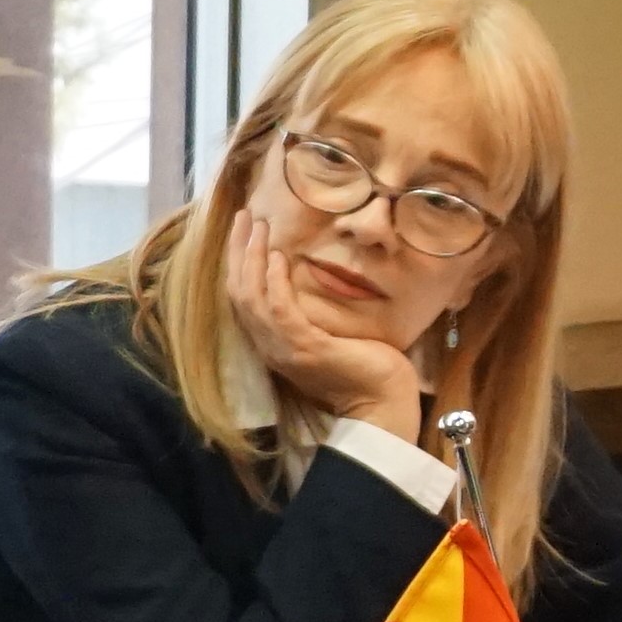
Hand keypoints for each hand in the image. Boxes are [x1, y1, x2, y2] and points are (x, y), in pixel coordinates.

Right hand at [227, 219, 425, 434]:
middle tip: (244, 216)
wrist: (382, 404)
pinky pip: (279, 308)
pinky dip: (274, 280)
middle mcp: (269, 347)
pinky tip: (279, 257)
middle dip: (239, 251)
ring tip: (258, 226)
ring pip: (252, 296)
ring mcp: (284, 348)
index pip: (243, 299)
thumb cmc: (365, 370)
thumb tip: (308, 281)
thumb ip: (310, 315)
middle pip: (238, 292)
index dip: (238, 263)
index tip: (245, 231)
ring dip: (252, 257)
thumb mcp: (328, 337)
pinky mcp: (305, 347)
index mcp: (273, 344)